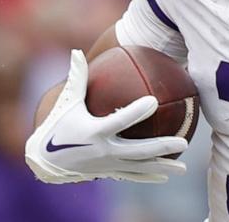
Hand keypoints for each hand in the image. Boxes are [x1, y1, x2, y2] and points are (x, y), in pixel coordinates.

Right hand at [24, 50, 188, 183]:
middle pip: (138, 151)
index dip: (136, 112)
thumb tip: (76, 51)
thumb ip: (76, 78)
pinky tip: (166, 176)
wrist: (45, 160)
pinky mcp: (107, 172)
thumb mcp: (66, 101)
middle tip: (183, 142)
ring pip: (139, 168)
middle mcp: (103, 151)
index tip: (153, 101)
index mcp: (95, 131)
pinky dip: (148, 176)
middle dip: (161, 147)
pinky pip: (131, 175)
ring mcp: (107, 165)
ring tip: (182, 169)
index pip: (119, 121)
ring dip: (161, 168)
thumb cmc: (58, 125)